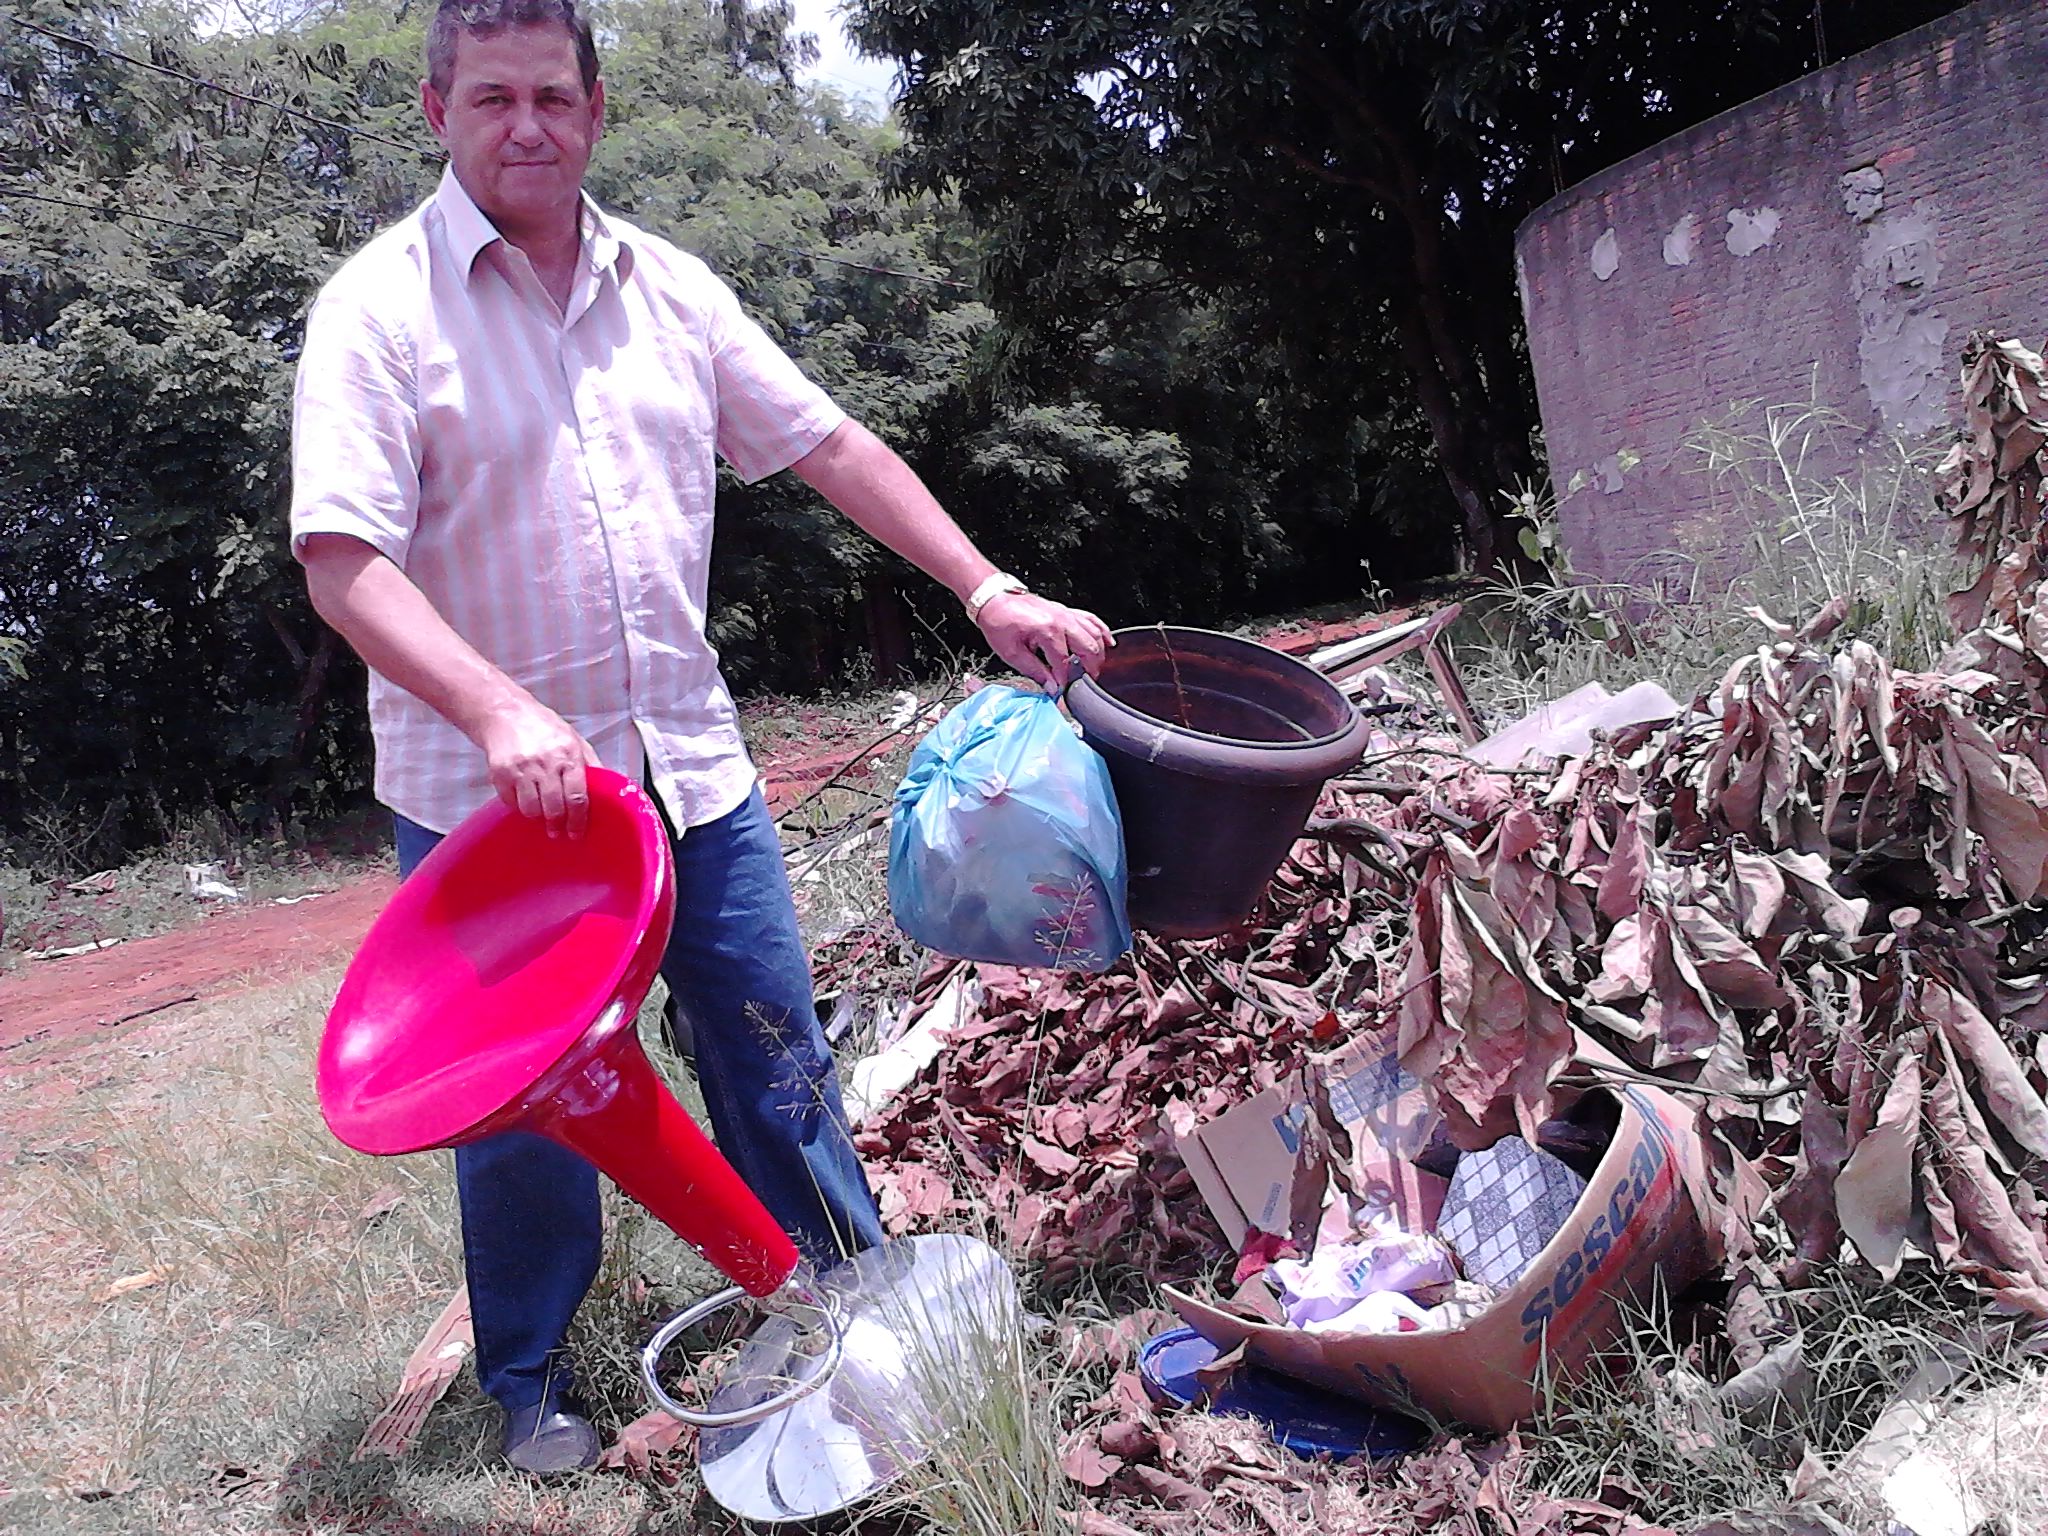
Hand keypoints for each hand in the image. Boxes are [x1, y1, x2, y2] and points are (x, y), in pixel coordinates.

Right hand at [471, 696, 602, 839]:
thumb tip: (608, 787)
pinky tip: (523, 798)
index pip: (577, 797)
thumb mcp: (574, 739)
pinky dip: (517, 806)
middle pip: (554, 808)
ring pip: (531, 809)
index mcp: (568, 755)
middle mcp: (545, 763)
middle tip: (558, 831)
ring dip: (537, 817)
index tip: (577, 832)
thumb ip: (591, 763)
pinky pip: (511, 802)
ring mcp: (521, 769)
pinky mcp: (500, 773)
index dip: (578, 820)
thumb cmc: (542, 726)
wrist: (504, 713)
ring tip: (541, 814)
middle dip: (557, 825)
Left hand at [975, 591, 1114, 690]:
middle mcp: (1061, 620)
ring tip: (1093, 670)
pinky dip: (1102, 631)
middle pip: (1088, 649)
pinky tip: (1108, 643)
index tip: (1062, 693)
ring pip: (1094, 634)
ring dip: (1098, 654)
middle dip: (1089, 669)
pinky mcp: (1066, 611)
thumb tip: (1050, 686)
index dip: (1064, 680)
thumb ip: (1034, 671)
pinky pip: (1091, 620)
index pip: (1064, 663)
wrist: (995, 598)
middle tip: (1084, 684)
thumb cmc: (999, 620)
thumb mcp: (1012, 653)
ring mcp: (1066, 614)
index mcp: (1047, 631)